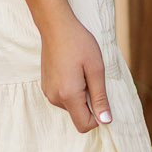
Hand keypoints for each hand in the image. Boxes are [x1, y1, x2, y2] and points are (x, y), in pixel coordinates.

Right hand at [40, 13, 111, 132]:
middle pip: (78, 116)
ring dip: (80, 95)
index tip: (101, 96)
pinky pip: (63, 98)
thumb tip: (106, 121)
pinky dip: (71, 90)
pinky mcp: (46, 86)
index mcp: (68, 95)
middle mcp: (55, 97)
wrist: (55, 26)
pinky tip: (71, 70)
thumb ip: (100, 97)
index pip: (84, 125)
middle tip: (90, 78)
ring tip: (80, 72)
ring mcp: (48, 92)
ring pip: (71, 107)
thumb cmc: (79, 43)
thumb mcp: (96, 69)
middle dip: (89, 102)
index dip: (98, 117)